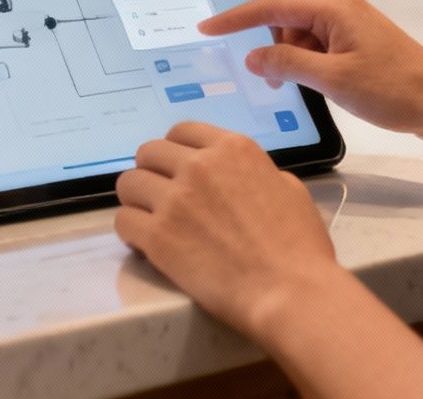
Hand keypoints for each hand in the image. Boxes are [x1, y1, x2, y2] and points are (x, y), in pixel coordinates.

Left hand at [114, 122, 344, 336]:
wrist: (289, 290)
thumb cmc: (300, 245)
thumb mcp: (289, 189)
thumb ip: (256, 173)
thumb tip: (238, 179)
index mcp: (232, 149)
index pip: (181, 131)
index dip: (175, 151)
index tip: (176, 169)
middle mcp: (198, 165)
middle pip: (148, 153)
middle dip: (152, 172)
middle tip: (161, 197)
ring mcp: (174, 200)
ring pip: (128, 183)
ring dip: (137, 200)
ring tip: (149, 220)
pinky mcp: (157, 236)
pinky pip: (123, 221)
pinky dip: (131, 233)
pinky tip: (145, 245)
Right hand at [201, 0, 422, 136]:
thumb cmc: (395, 90)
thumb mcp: (332, 80)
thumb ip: (287, 66)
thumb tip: (255, 58)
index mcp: (334, 8)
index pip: (272, 7)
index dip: (236, 18)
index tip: (208, 27)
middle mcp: (342, 9)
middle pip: (286, 22)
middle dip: (273, 52)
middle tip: (273, 85)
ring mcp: (351, 26)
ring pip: (301, 39)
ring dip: (293, 64)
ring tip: (307, 91)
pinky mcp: (359, 45)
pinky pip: (319, 50)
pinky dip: (310, 68)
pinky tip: (319, 88)